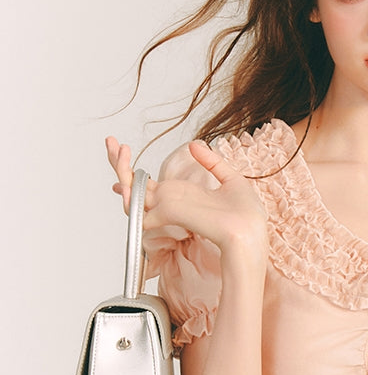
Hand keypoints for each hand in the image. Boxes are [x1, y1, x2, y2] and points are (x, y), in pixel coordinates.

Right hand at [104, 136, 267, 254]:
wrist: (250, 232)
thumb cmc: (245, 216)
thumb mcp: (231, 180)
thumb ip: (212, 162)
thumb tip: (195, 145)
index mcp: (183, 197)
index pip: (150, 183)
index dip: (133, 169)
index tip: (123, 148)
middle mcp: (171, 204)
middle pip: (134, 184)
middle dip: (119, 162)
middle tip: (111, 141)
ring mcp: (167, 210)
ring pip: (131, 192)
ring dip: (120, 168)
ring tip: (117, 148)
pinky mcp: (167, 216)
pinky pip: (137, 207)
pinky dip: (126, 192)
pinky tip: (122, 176)